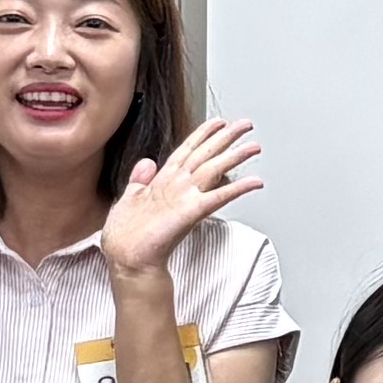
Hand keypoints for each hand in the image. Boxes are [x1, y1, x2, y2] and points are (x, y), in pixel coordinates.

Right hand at [102, 115, 263, 278]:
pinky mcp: (191, 212)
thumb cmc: (127, 236)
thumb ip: (140, 179)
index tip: (218, 122)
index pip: (186, 149)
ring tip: (254, 146)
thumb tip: (147, 163)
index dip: (203, 134)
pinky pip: (220, 197)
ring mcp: (183, 195)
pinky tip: (255, 182)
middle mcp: (174, 182)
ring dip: (236, 155)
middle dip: (226, 137)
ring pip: (214, 168)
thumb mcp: (130, 199)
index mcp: (161, 179)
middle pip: (204, 153)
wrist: (128, 260)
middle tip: (245, 124)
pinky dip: (239, 188)